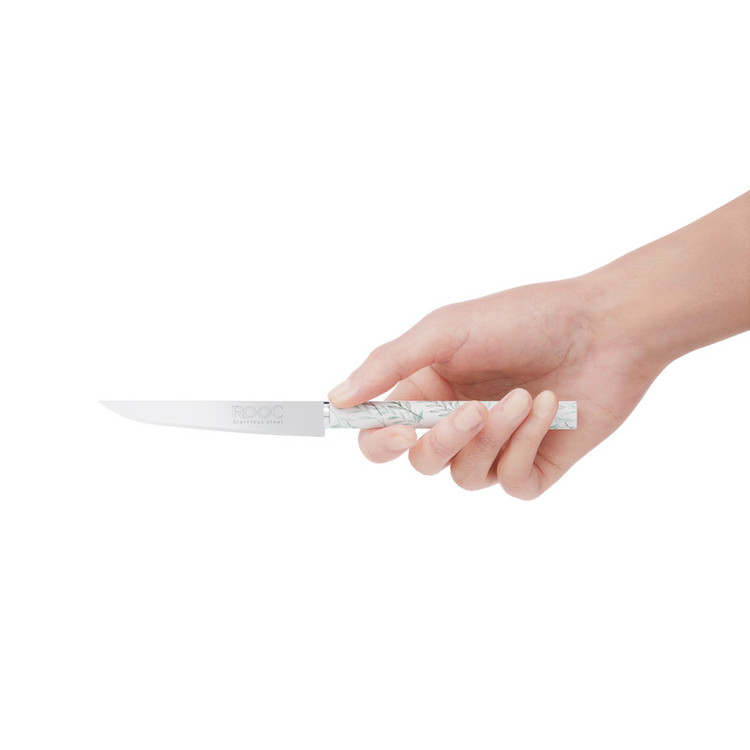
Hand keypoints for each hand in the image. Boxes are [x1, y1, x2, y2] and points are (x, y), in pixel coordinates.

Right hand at [328, 278, 661, 497]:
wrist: (605, 327)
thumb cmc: (525, 318)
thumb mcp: (446, 330)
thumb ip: (389, 364)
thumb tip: (337, 399)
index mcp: (428, 389)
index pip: (381, 434)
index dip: (378, 441)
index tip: (394, 432)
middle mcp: (456, 421)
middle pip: (420, 462)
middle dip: (442, 441)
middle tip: (470, 410)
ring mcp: (496, 446)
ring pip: (464, 475)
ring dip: (492, 437)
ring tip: (523, 396)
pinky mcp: (534, 465)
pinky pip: (510, 481)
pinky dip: (525, 445)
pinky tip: (547, 408)